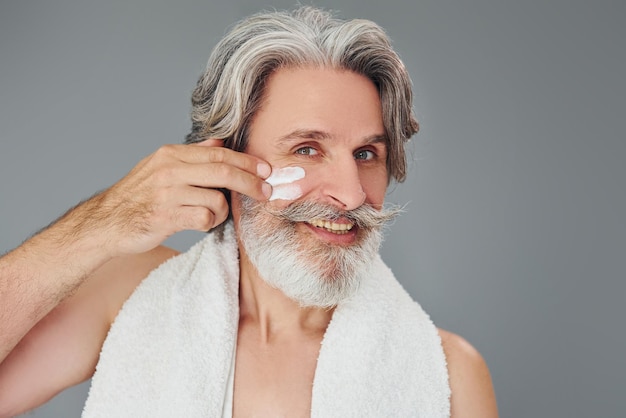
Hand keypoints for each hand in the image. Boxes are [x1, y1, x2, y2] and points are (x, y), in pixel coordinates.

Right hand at [85, 139, 271, 256]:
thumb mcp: (161, 167)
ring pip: (216, 199)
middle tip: (266, 191)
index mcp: (171, 155)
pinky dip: (209, 224)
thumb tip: (220, 141)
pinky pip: (204, 219)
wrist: (105, 223)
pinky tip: (199, 223)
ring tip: (210, 214)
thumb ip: (192, 155)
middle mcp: (169, 170)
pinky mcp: (165, 217)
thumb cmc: (137, 196)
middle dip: (251, 182)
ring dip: (222, 211)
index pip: (218, 154)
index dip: (246, 161)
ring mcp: (166, 193)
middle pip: (223, 172)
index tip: (265, 169)